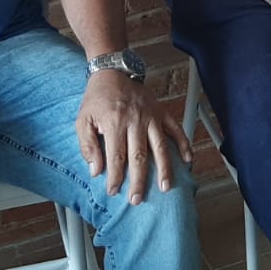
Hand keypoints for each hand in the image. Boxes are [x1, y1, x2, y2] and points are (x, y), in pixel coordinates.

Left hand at [75, 70, 192, 204]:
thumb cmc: (97, 98)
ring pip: (160, 146)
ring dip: (164, 168)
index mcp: (114, 123)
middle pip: (139, 156)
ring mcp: (151, 116)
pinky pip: (175, 129)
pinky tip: (187, 159)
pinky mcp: (161, 111)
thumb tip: (96, 170)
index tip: (114, 191)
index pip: (116, 157)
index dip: (115, 177)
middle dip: (139, 180)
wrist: (113, 71)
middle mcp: (135, 121)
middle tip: (137, 199)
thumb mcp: (82, 120)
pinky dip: (183, 144)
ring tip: (166, 187)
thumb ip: (87, 146)